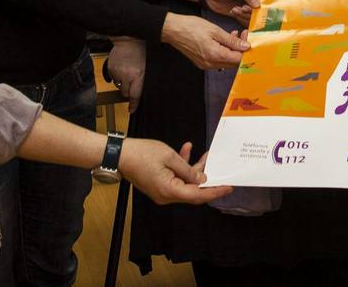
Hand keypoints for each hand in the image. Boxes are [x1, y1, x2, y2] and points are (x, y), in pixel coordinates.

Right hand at [106, 37, 145, 112]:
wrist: (129, 39)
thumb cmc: (141, 52)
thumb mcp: (147, 67)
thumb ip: (143, 80)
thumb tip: (140, 93)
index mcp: (138, 75)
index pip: (135, 95)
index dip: (133, 104)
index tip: (132, 110)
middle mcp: (126, 75)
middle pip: (125, 93)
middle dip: (129, 90)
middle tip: (133, 82)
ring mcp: (117, 72)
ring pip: (118, 85)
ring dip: (122, 82)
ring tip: (128, 71)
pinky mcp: (110, 68)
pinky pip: (113, 78)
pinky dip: (117, 75)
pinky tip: (122, 67)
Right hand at [118, 138, 232, 205]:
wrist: (119, 154)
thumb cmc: (141, 153)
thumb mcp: (170, 157)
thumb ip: (188, 170)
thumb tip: (201, 180)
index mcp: (169, 190)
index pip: (198, 195)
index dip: (214, 191)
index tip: (228, 187)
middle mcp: (166, 196)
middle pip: (193, 191)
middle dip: (206, 178)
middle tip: (218, 167)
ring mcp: (161, 192)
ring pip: (185, 183)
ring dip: (194, 170)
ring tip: (203, 154)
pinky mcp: (158, 185)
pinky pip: (175, 179)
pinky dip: (182, 168)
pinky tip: (186, 150)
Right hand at [161, 13, 249, 69]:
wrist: (173, 30)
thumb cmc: (192, 27)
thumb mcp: (215, 30)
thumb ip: (231, 40)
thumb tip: (246, 47)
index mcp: (215, 55)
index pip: (238, 59)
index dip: (246, 50)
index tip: (248, 37)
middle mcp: (211, 64)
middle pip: (233, 62)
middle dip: (240, 49)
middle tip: (242, 35)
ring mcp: (206, 65)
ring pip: (226, 61)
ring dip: (233, 50)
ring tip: (233, 35)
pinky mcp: (202, 63)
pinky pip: (218, 60)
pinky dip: (224, 52)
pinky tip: (224, 40)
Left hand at [204, 0, 258, 24]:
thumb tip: (258, 5)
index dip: (265, 5)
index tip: (259, 8)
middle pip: (261, 10)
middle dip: (252, 12)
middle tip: (243, 8)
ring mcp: (247, 7)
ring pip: (253, 17)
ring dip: (244, 15)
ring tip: (235, 9)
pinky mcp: (240, 14)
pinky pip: (245, 21)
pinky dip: (240, 19)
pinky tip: (233, 12)